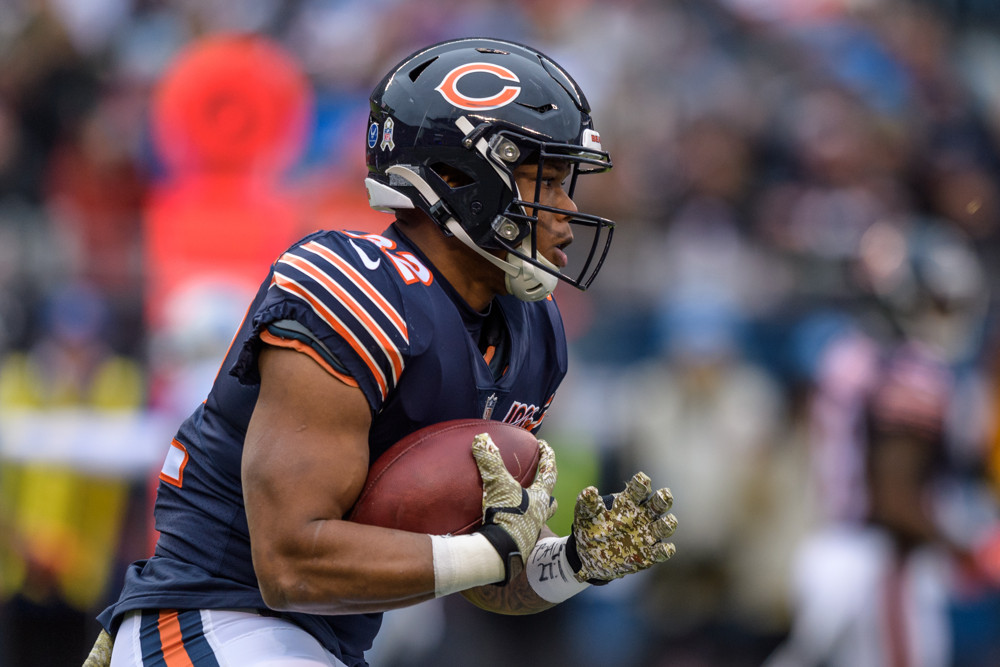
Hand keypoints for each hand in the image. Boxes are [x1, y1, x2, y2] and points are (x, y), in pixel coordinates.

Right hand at [473, 433, 557, 579]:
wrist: (499, 552)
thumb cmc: (506, 515)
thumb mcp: (497, 484)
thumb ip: (490, 460)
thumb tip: (482, 439)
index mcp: (539, 498)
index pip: (549, 472)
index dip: (547, 457)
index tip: (544, 445)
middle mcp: (539, 515)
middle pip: (549, 501)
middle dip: (547, 492)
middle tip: (542, 483)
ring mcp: (530, 531)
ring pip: (537, 517)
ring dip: (532, 509)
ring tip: (522, 503)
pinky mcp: (519, 543)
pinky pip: (521, 529)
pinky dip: (516, 522)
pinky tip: (506, 521)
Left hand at [568, 472, 675, 582]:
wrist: (588, 556)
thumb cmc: (589, 528)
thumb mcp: (584, 515)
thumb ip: (587, 503)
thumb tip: (590, 490)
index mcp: (627, 503)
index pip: (638, 490)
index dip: (641, 484)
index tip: (642, 480)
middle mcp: (641, 517)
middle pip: (657, 505)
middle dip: (662, 499)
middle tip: (665, 494)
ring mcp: (646, 535)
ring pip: (663, 527)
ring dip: (668, 524)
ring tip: (668, 522)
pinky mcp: (648, 554)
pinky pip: (661, 552)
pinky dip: (665, 550)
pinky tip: (665, 548)